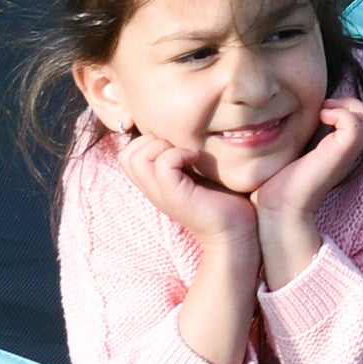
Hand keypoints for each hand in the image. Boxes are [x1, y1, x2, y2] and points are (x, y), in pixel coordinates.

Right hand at [118, 134, 257, 248]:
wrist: (236, 234)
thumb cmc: (225, 201)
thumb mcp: (199, 173)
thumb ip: (185, 158)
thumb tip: (187, 129)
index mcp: (154, 183)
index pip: (128, 154)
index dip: (147, 141)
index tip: (176, 144)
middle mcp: (152, 189)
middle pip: (126, 154)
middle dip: (150, 140)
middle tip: (179, 147)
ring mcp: (161, 194)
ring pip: (134, 157)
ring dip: (161, 146)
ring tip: (186, 154)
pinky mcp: (175, 197)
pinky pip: (162, 164)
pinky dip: (178, 154)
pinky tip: (196, 158)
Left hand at [251, 97, 362, 223]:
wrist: (278, 209)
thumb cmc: (277, 183)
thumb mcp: (290, 153)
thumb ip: (295, 138)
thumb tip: (277, 118)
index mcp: (338, 151)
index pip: (360, 122)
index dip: (345, 108)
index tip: (319, 110)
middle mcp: (347, 152)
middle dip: (349, 104)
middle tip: (324, 107)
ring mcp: (346, 153)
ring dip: (347, 106)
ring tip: (324, 111)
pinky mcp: (340, 153)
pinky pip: (354, 124)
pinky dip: (341, 113)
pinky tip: (321, 117)